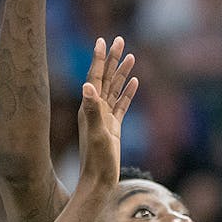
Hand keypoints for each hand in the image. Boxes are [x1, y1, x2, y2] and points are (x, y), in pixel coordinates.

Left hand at [76, 37, 137, 193]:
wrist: (99, 181)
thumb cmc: (97, 160)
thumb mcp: (96, 133)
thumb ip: (92, 110)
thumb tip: (87, 86)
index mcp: (90, 107)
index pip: (95, 77)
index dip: (99, 59)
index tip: (102, 40)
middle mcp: (95, 109)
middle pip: (106, 78)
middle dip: (112, 59)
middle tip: (119, 40)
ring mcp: (105, 118)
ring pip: (115, 89)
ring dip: (122, 72)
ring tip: (130, 56)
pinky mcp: (114, 127)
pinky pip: (122, 104)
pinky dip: (128, 92)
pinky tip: (134, 82)